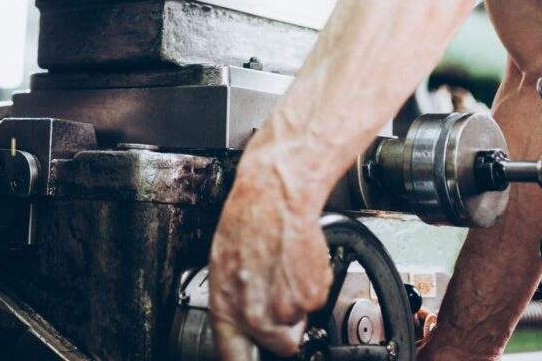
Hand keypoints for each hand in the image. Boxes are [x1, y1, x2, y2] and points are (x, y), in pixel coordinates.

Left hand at [208, 164, 331, 357]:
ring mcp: (284, 308)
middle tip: (278, 290)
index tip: (253, 357)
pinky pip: (316, 300)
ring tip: (285, 268)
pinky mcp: (311, 296)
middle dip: (284, 325)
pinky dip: (312, 284)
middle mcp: (254, 315)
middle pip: (280, 344)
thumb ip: (235, 300)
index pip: (232, 356)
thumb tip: (243, 317)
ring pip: (299, 320)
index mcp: (225, 306)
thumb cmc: (249, 220)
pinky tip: (296, 261)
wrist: (277, 196)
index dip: (247, 358)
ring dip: (297, 300)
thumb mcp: (225, 264)